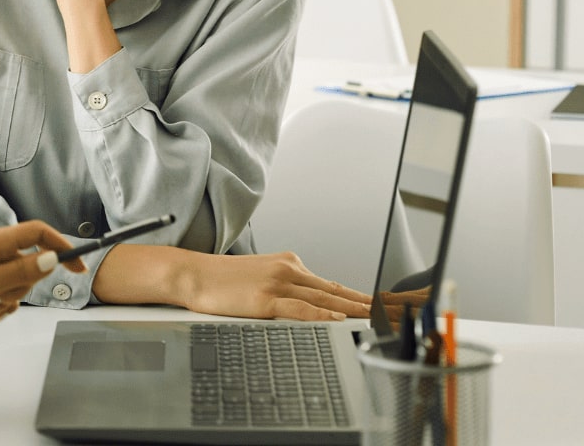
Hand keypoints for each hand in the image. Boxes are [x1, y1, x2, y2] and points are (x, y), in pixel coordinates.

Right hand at [176, 250, 370, 321]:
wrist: (193, 274)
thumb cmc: (221, 280)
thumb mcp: (260, 277)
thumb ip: (286, 287)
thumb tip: (308, 304)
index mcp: (289, 263)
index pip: (332, 284)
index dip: (358, 296)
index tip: (379, 306)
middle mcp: (288, 269)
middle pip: (336, 291)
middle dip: (365, 304)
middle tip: (390, 313)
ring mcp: (278, 283)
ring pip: (324, 299)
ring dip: (353, 311)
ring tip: (376, 319)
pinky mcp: (265, 299)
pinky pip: (300, 309)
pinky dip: (322, 315)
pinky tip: (337, 320)